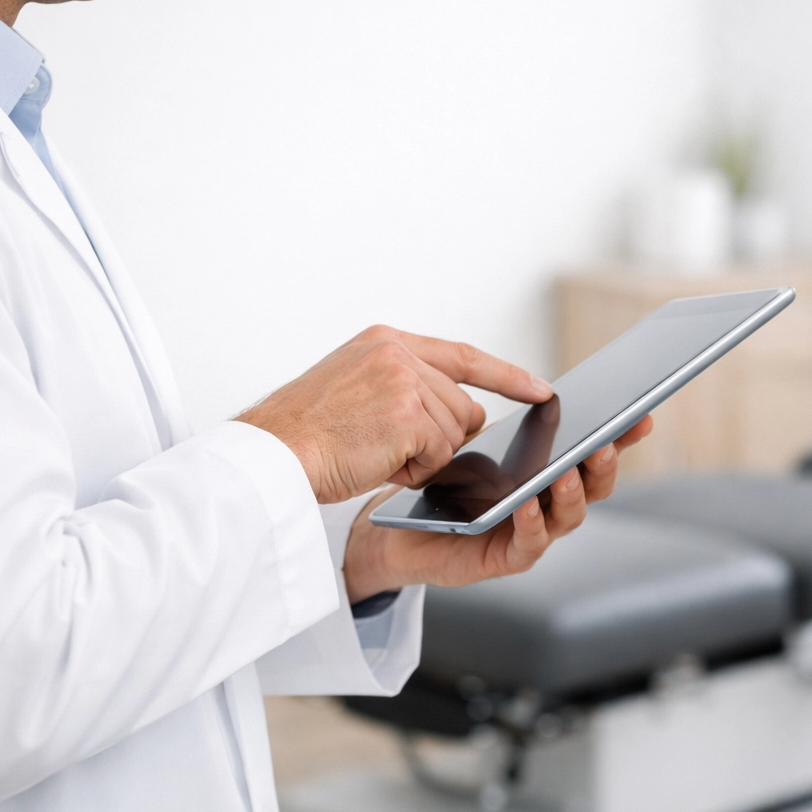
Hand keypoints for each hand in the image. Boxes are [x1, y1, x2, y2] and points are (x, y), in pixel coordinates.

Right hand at [236, 325, 551, 504]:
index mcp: (385, 340)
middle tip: (383, 447)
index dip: (506, 375)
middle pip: (462, 406)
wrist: (271, 453)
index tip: (540, 388)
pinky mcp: (409, 413)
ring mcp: (405, 380)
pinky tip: (376, 463)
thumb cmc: (304, 436)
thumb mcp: (356, 390)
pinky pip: (439, 454)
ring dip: (420, 457)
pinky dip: (413, 470)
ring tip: (371, 452)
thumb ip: (406, 389)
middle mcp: (398, 352)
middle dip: (438, 439)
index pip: (462, 356)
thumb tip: (463, 417)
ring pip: (453, 433)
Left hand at [341, 415, 653, 601]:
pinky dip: (534, 525)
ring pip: (570, 516)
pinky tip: (528, 505)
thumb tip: (540, 389)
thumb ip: (508, 422)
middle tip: (604, 440)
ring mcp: (532, 532)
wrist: (397, 527)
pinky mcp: (505, 558)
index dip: (620, 436)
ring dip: (574, 492)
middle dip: (605, 463)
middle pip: (595, 485)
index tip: (639, 414)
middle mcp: (549, 503)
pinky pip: (530, 544)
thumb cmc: (440, 481)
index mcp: (547, 471)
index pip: (593, 450)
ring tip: (568, 469)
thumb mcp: (476, 442)